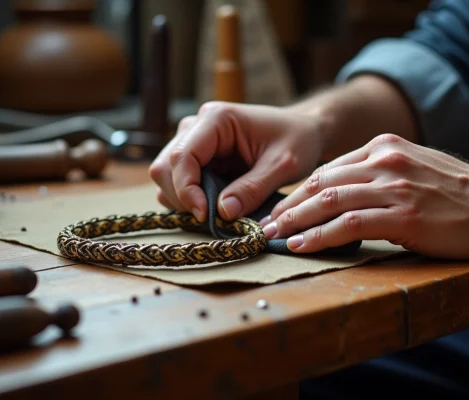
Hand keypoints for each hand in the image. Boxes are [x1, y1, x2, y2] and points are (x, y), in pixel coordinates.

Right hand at [148, 101, 324, 220]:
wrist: (303, 131)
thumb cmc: (297, 140)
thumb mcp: (283, 166)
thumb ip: (253, 189)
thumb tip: (223, 212)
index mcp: (216, 119)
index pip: (182, 156)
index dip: (187, 189)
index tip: (205, 215)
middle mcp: (197, 126)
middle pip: (165, 167)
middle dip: (183, 197)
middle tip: (212, 218)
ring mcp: (193, 141)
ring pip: (167, 176)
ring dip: (185, 200)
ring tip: (218, 211)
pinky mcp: (197, 157)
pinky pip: (179, 182)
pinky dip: (192, 199)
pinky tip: (217, 204)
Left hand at [262, 134, 468, 259]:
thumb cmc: (452, 191)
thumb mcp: (411, 166)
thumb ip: (375, 173)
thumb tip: (337, 193)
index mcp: (383, 146)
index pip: (328, 169)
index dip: (298, 191)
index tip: (280, 208)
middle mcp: (384, 160)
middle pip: (321, 182)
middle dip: (288, 205)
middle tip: (266, 223)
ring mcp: (393, 186)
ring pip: (328, 200)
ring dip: (295, 221)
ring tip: (274, 236)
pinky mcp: (402, 213)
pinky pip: (348, 224)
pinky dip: (320, 235)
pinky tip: (302, 244)